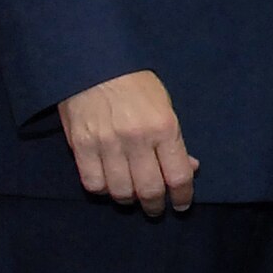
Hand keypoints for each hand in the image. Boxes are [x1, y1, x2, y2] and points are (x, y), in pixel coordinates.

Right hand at [57, 69, 197, 215]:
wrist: (95, 63)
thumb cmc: (136, 83)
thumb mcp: (165, 105)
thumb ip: (175, 140)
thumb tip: (190, 168)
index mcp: (164, 127)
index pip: (178, 175)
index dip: (183, 196)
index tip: (182, 204)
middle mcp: (137, 139)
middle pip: (150, 190)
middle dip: (156, 206)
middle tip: (157, 208)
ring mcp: (107, 144)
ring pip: (121, 192)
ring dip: (130, 200)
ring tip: (133, 198)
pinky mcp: (81, 147)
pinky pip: (94, 184)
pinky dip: (103, 190)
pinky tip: (109, 185)